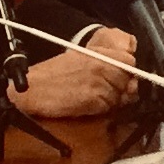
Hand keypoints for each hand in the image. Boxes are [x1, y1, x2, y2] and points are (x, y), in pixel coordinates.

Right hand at [19, 31, 137, 118]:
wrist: (34, 88)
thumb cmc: (52, 74)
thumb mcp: (79, 59)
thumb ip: (102, 63)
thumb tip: (122, 75)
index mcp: (98, 54)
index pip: (129, 61)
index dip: (128, 71)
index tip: (122, 77)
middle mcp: (101, 67)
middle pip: (127, 81)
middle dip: (121, 89)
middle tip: (105, 91)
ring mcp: (98, 84)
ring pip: (119, 97)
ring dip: (110, 101)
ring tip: (93, 98)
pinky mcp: (92, 101)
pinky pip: (108, 108)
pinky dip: (101, 109)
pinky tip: (88, 104)